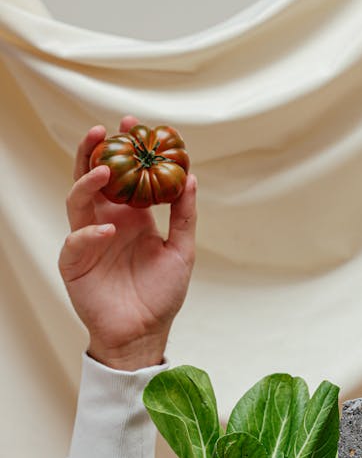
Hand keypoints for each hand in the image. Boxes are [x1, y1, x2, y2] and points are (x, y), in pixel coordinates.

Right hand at [58, 117, 196, 370]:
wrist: (145, 332)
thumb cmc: (162, 293)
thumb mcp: (182, 250)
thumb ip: (184, 215)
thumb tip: (190, 177)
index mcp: (132, 215)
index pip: (124, 174)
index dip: (126, 149)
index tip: (134, 124)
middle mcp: (107, 221)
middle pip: (92, 177)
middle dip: (95, 152)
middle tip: (103, 130)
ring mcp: (89, 240)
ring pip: (77, 201)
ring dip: (87, 182)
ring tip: (105, 170)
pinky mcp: (75, 263)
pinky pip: (77, 241)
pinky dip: (91, 234)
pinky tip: (108, 231)